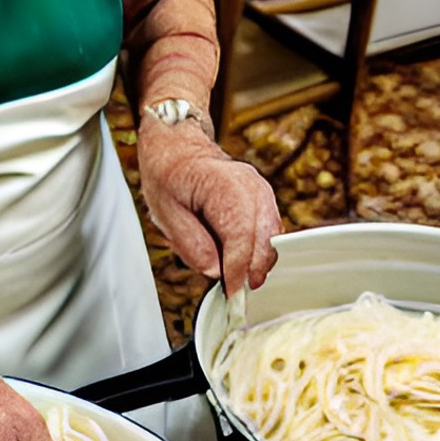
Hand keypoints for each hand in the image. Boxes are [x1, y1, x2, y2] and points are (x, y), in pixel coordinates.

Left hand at [137, 118, 281, 296]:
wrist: (178, 146)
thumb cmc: (168, 175)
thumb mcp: (165, 213)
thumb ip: (191, 245)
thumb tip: (216, 271)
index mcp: (223, 184)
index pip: (240, 234)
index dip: (238, 268)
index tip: (232, 292)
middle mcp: (250, 185)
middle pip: (264, 237)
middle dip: (252, 270)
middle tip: (235, 294)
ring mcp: (260, 190)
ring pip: (273, 236)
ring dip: (258, 262)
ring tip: (237, 280)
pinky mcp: (263, 198)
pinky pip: (271, 230)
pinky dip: (260, 250)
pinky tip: (242, 262)